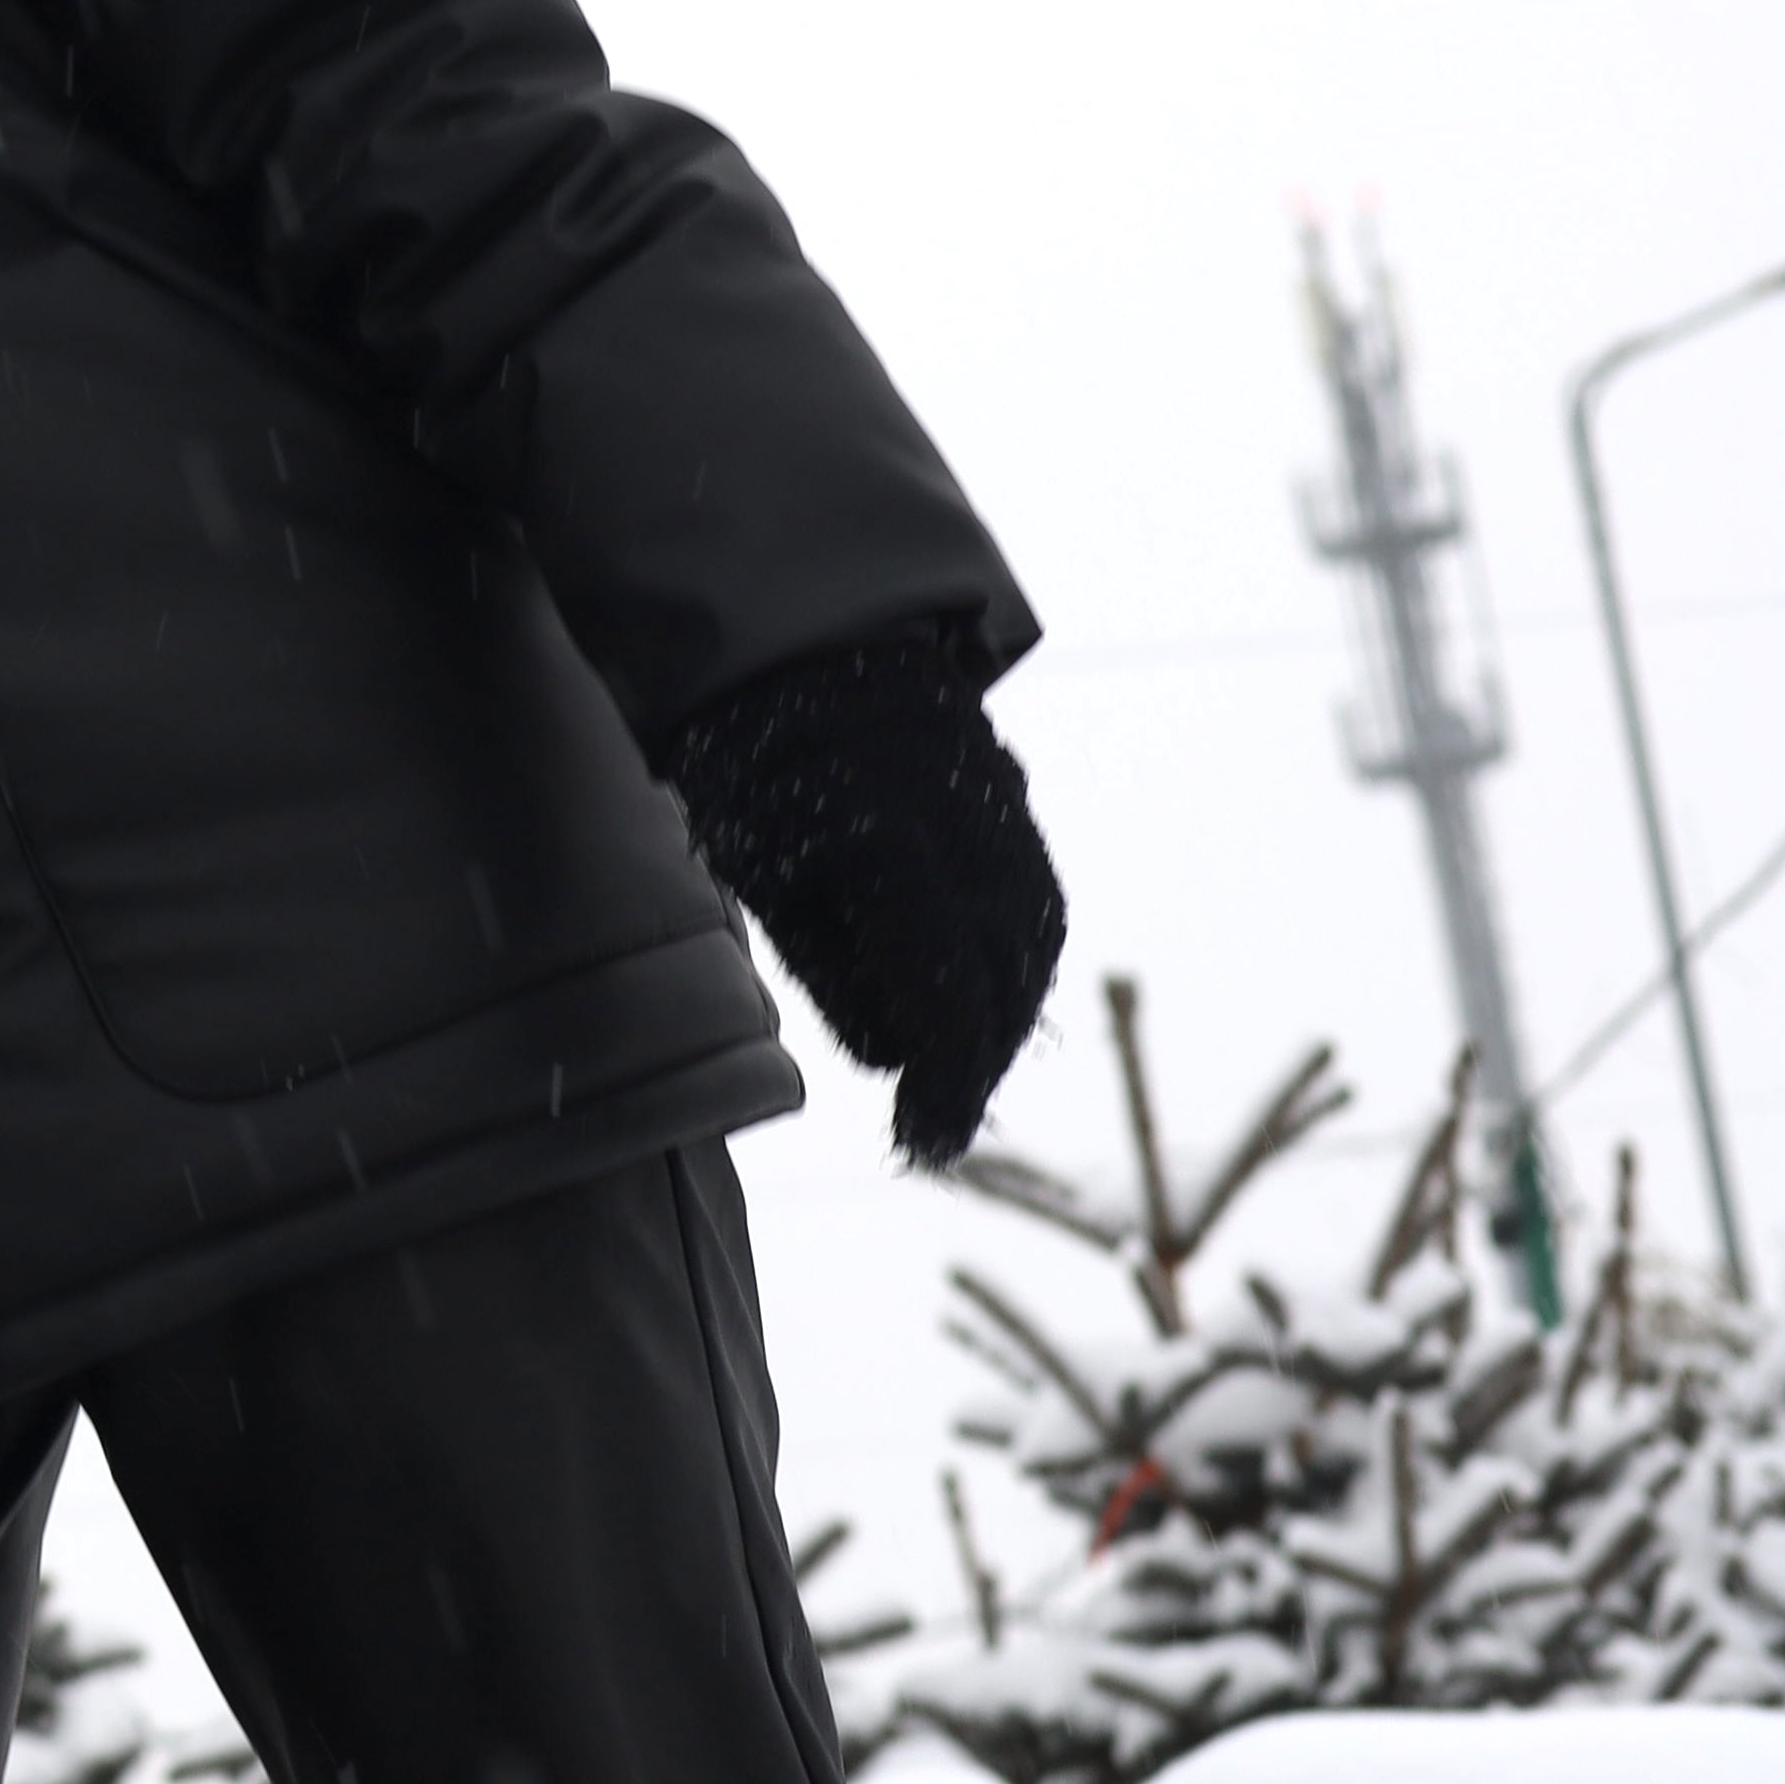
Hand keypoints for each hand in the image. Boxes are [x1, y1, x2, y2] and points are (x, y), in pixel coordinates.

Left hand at [658, 620, 1065, 1165]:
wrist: (793, 641)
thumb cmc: (749, 766)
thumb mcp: (763, 870)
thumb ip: (836, 963)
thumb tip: (900, 1052)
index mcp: (890, 841)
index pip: (946, 991)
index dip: (944, 1079)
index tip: (921, 1142)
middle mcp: (966, 821)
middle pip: (1003, 971)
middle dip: (976, 1061)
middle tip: (937, 1129)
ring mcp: (1000, 802)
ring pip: (1033, 934)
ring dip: (1005, 1018)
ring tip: (957, 1081)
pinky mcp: (1011, 796)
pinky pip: (1036, 895)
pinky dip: (1017, 962)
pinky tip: (984, 1010)